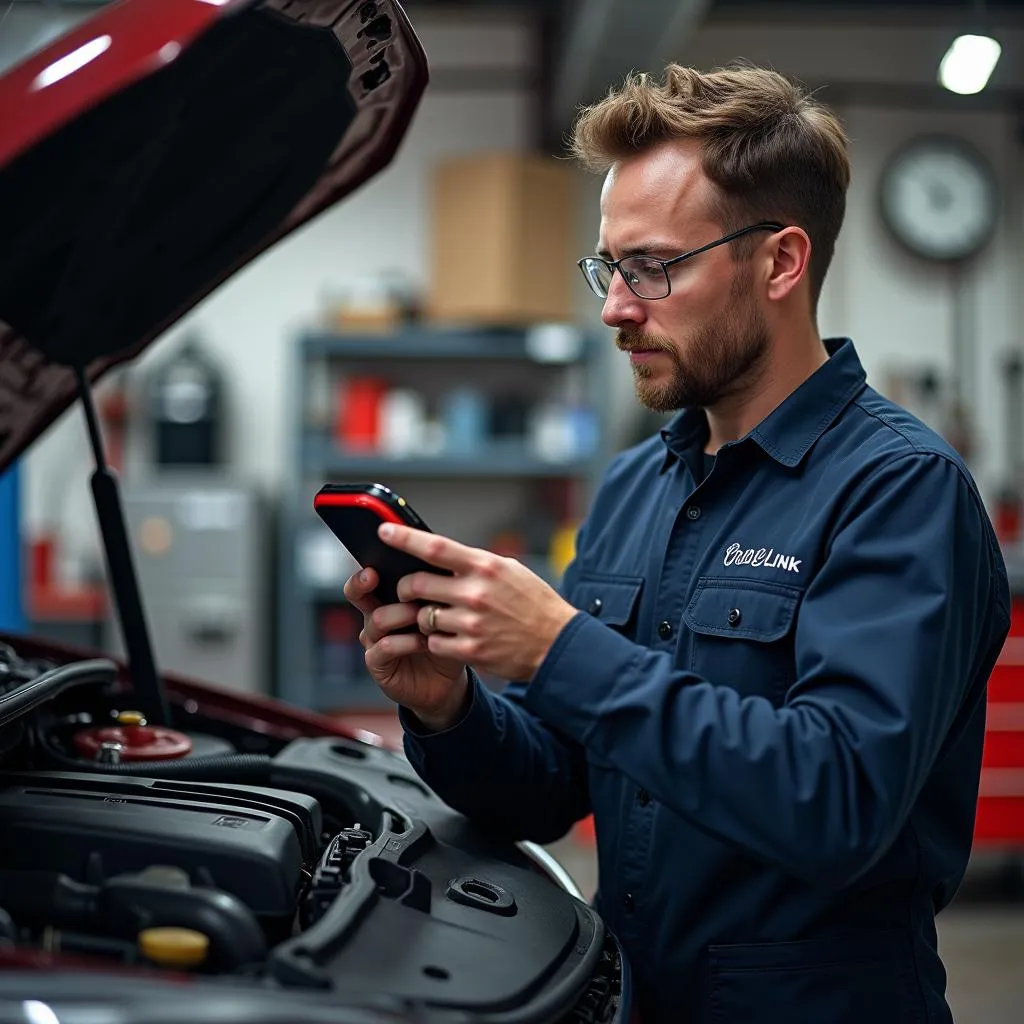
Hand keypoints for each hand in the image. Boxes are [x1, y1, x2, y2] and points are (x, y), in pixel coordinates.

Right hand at [343, 567, 468, 730]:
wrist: (447, 681)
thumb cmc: (445, 639)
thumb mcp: (444, 611)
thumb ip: (437, 590)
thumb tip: (443, 562)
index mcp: (387, 599)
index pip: (366, 578)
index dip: (366, 570)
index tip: (374, 562)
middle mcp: (375, 618)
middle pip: (357, 595)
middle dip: (363, 584)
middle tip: (374, 576)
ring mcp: (374, 641)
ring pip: (377, 619)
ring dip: (401, 614)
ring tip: (423, 615)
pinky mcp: (378, 664)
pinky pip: (385, 647)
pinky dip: (406, 642)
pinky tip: (425, 641)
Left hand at [380, 523, 579, 680]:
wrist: (558, 644)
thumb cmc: (534, 604)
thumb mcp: (510, 571)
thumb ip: (477, 564)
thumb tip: (444, 556)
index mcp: (485, 567)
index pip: (435, 547)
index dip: (405, 538)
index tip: (384, 530)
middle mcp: (475, 592)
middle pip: (417, 584)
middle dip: (406, 587)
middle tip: (409, 591)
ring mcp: (471, 623)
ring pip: (422, 616)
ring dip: (424, 617)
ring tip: (442, 617)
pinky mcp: (470, 650)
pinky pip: (433, 642)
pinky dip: (436, 640)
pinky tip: (452, 637)